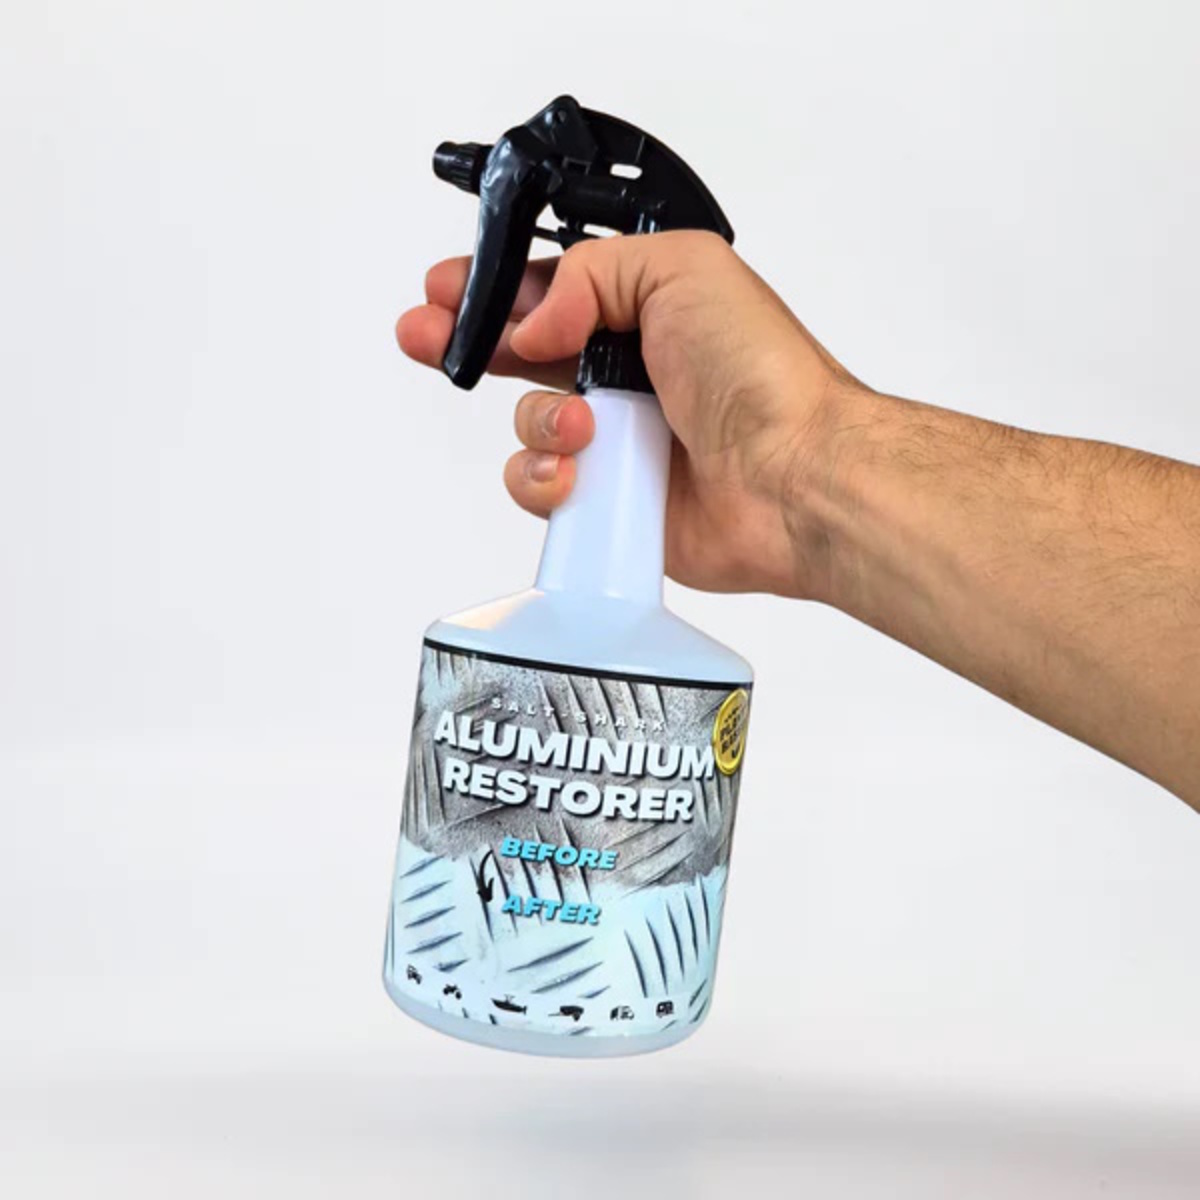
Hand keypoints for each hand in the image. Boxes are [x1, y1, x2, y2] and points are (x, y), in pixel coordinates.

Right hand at [397, 231, 865, 597]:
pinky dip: (546, 478)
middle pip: (522, 355)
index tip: (447, 292)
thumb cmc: (760, 375)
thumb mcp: (680, 269)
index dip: (494, 291)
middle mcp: (627, 374)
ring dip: (539, 419)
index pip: (549, 292)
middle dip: (468, 343)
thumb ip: (591, 272)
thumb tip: (535, 322)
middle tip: (427, 336)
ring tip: (582, 423)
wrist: (792, 477)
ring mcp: (618, 440)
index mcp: (646, 311)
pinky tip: (579, 472)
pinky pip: (541, 486)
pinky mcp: (609, 500)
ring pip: (528, 423)